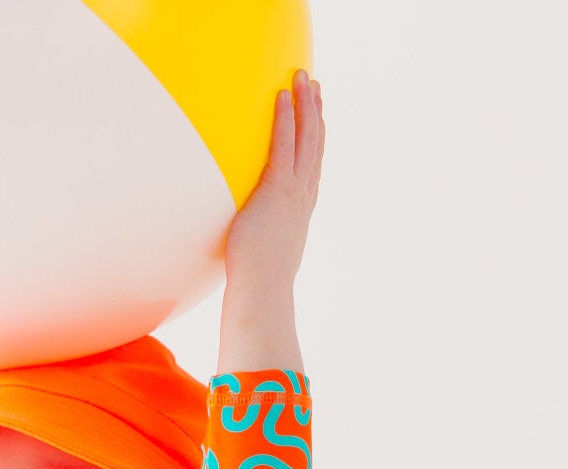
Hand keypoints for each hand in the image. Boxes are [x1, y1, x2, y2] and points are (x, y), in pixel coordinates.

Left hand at [224, 68, 324, 291]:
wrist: (263, 292)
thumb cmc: (259, 281)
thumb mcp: (264, 251)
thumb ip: (262, 236)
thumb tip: (250, 238)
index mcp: (301, 210)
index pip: (312, 166)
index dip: (316, 138)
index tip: (317, 116)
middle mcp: (302, 197)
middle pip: (314, 145)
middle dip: (315, 112)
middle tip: (314, 85)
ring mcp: (293, 193)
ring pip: (305, 139)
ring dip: (305, 106)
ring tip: (303, 78)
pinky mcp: (276, 191)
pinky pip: (283, 146)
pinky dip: (284, 120)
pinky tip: (282, 97)